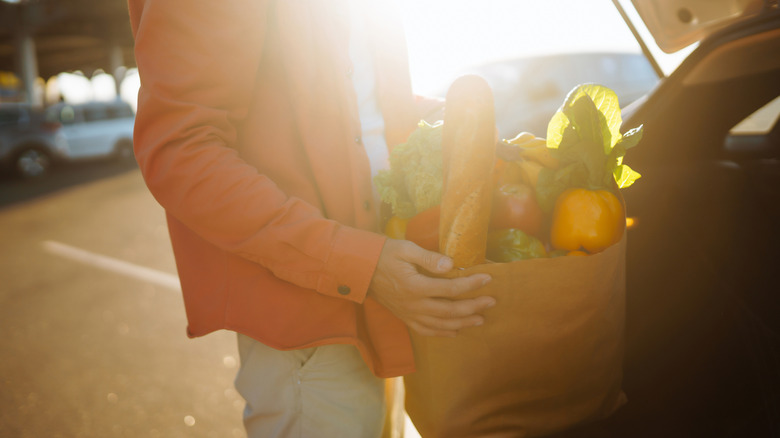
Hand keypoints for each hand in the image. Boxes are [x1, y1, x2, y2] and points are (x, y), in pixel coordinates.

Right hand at [368, 239, 495, 336]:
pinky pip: (425, 330)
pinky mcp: (404, 317)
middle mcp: (414, 305)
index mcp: (415, 286)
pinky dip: (442, 333)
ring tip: (480, 319)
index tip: (488, 278)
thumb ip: (429, 258)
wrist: (359, 269)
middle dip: (473, 307)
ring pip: (440, 324)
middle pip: (449, 311)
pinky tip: (455, 331)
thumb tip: (451, 265)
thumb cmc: (384, 254)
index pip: (450, 288)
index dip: (471, 284)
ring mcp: (409, 314)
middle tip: (492, 302)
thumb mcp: (405, 249)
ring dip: (462, 323)